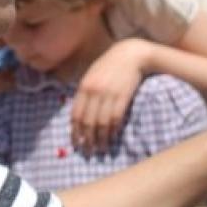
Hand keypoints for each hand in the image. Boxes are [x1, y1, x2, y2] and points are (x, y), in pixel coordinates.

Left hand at [71, 39, 146, 154]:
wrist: (132, 54)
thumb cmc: (110, 64)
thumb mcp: (92, 74)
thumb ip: (85, 91)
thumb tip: (79, 114)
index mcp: (84, 86)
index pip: (76, 114)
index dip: (75, 131)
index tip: (76, 143)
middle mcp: (94, 91)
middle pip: (88, 121)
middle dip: (87, 139)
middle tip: (88, 151)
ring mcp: (109, 95)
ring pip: (101, 123)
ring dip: (101, 139)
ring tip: (101, 148)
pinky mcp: (123, 97)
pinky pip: (115, 119)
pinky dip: (113, 130)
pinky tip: (112, 137)